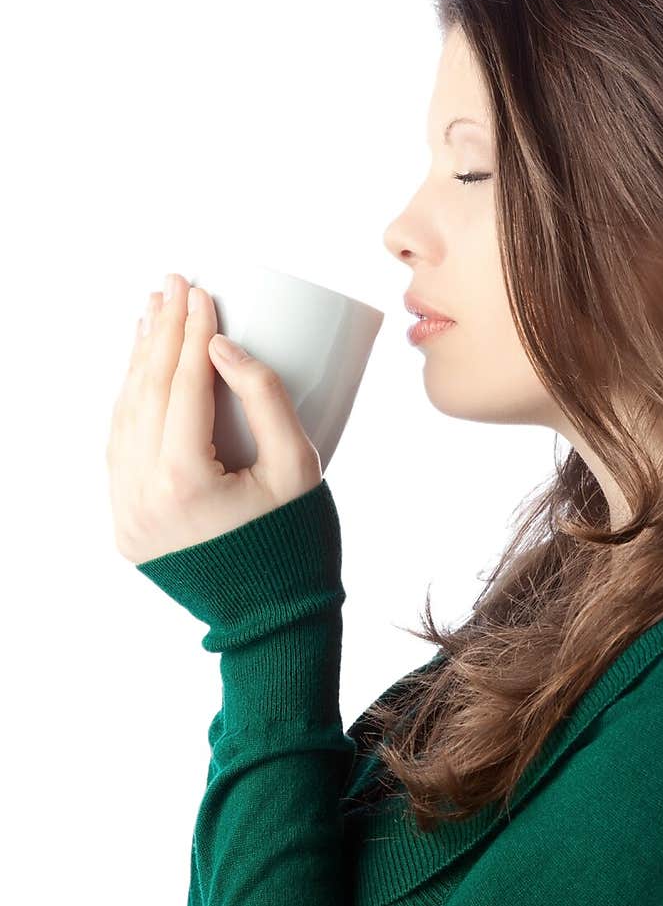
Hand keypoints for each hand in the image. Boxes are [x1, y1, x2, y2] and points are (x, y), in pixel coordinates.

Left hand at [106, 272, 322, 562]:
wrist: (273, 620)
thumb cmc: (297, 542)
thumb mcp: (299, 467)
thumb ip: (265, 398)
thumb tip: (220, 346)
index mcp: (185, 483)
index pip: (184, 387)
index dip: (192, 333)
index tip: (201, 292)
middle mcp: (142, 497)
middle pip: (147, 394)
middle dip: (160, 333)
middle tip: (174, 285)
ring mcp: (126, 514)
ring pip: (124, 419)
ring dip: (138, 364)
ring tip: (152, 316)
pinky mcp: (125, 524)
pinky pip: (120, 450)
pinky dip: (130, 405)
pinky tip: (141, 372)